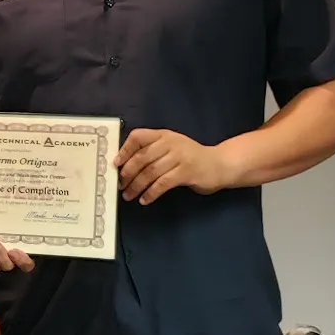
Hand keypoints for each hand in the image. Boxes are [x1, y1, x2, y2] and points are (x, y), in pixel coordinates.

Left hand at [114, 128, 232, 201]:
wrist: (219, 164)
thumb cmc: (190, 157)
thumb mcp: (172, 147)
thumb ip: (152, 151)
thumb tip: (125, 164)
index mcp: (163, 135)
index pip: (138, 136)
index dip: (124, 150)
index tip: (115, 164)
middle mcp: (170, 143)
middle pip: (142, 157)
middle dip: (127, 173)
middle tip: (120, 184)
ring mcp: (180, 157)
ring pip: (150, 172)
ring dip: (136, 186)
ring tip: (128, 195)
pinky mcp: (187, 172)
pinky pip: (163, 184)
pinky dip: (151, 193)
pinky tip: (144, 200)